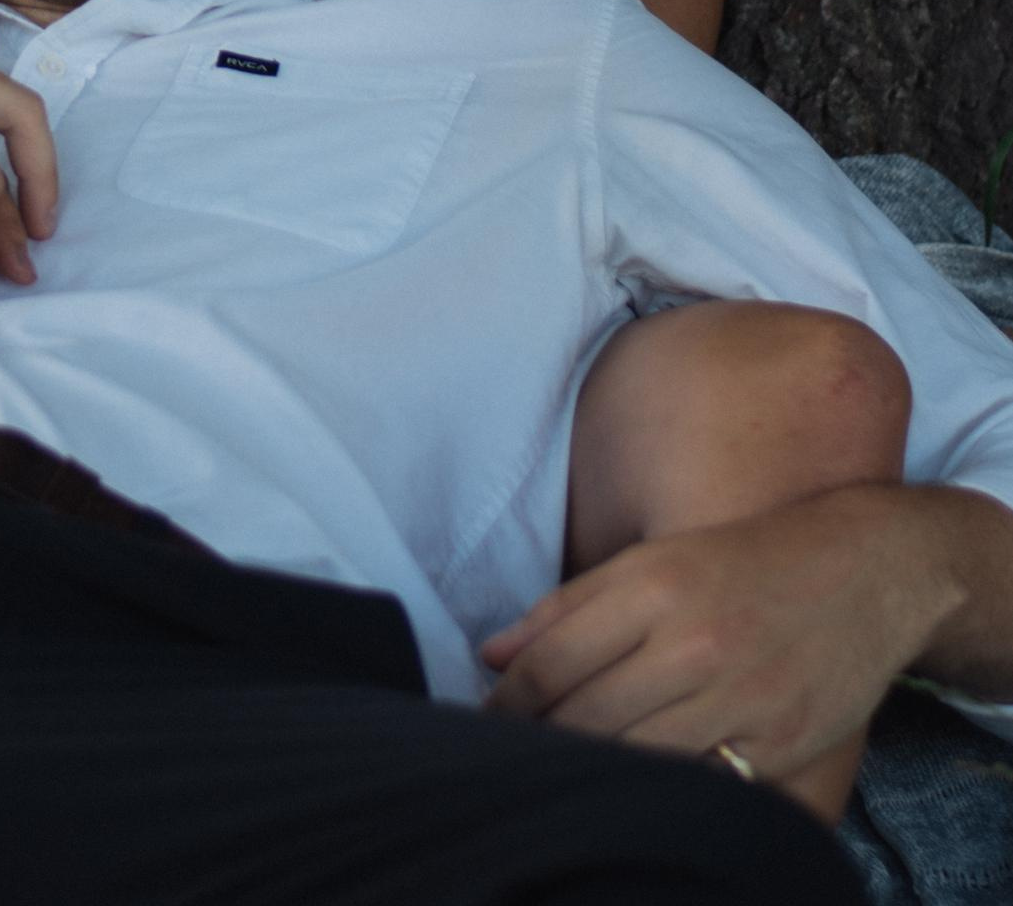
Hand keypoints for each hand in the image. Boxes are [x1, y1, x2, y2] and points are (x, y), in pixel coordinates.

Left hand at [482, 486, 961, 780]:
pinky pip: (703, 788)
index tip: (484, 721)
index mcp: (654, 584)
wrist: (866, 570)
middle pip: (588, 720)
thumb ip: (571, 606)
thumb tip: (493, 655)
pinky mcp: (783, 744)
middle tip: (511, 759)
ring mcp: (743, 698)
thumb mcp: (653, 557)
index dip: (506, 703)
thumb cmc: (743, 560)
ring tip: (563, 776)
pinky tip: (636, 791)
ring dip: (592, 775)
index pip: (553, 663)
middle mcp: (696, 642)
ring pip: (639, 761)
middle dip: (538, 745)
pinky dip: (663, 793)